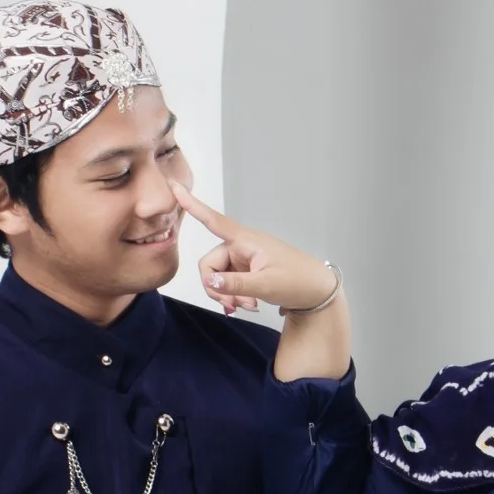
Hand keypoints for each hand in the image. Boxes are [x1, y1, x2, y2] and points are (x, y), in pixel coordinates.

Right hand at [170, 181, 338, 316]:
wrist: (319, 293)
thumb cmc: (298, 281)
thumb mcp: (266, 285)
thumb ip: (235, 284)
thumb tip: (210, 281)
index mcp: (246, 240)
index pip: (214, 220)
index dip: (193, 206)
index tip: (174, 188)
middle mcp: (242, 247)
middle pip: (210, 264)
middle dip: (217, 287)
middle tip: (236, 306)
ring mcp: (244, 260)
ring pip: (218, 277)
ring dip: (228, 294)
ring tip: (249, 306)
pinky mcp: (247, 272)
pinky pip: (228, 283)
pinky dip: (233, 296)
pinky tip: (246, 306)